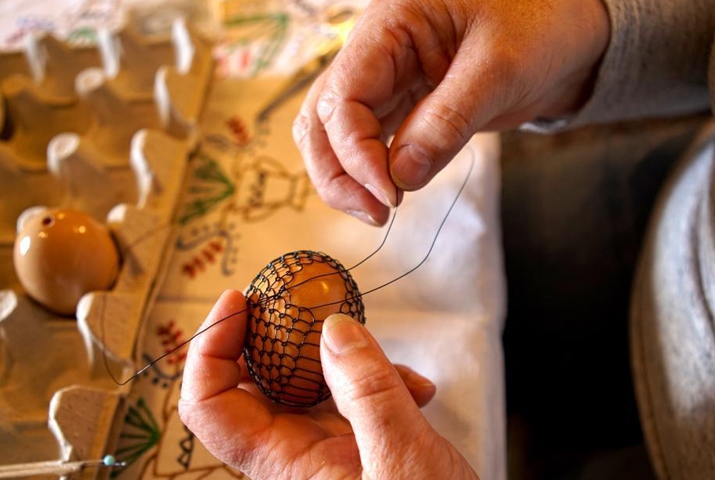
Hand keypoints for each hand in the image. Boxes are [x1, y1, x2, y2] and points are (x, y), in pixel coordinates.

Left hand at [178, 289, 478, 478]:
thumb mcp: (403, 460)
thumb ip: (369, 393)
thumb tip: (332, 330)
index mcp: (283, 466)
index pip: (209, 406)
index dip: (210, 348)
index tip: (239, 301)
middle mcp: (294, 454)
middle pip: (254, 380)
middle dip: (276, 334)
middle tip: (302, 297)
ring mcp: (325, 447)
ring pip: (307, 380)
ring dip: (342, 354)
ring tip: (384, 351)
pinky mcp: (356, 443)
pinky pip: (349, 394)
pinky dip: (378, 377)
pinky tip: (418, 387)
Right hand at [293, 0, 609, 224]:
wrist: (573, 29)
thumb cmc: (541, 22)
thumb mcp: (499, 69)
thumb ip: (447, 121)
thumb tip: (400, 178)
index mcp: (389, 25)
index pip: (343, 95)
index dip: (356, 151)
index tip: (389, 194)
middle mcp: (376, 53)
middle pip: (322, 117)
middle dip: (337, 171)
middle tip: (375, 213)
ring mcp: (388, 81)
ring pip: (336, 134)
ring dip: (346, 176)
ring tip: (381, 211)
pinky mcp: (405, 106)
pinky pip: (370, 141)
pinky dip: (371, 172)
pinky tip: (391, 193)